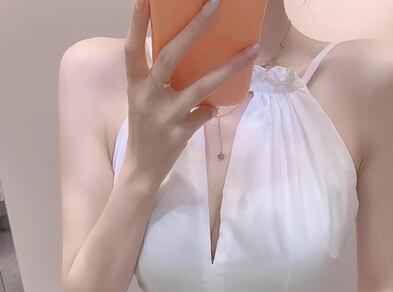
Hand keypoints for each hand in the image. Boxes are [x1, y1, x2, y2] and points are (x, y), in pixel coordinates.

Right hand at [123, 0, 259, 186]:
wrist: (141, 168)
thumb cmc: (144, 128)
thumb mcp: (141, 99)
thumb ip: (156, 76)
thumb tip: (182, 50)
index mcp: (135, 84)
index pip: (133, 47)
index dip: (138, 20)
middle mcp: (147, 96)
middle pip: (170, 56)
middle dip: (193, 28)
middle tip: (214, 4)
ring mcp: (164, 115)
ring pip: (200, 86)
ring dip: (228, 67)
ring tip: (252, 50)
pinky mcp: (179, 132)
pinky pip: (205, 113)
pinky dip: (212, 108)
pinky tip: (217, 106)